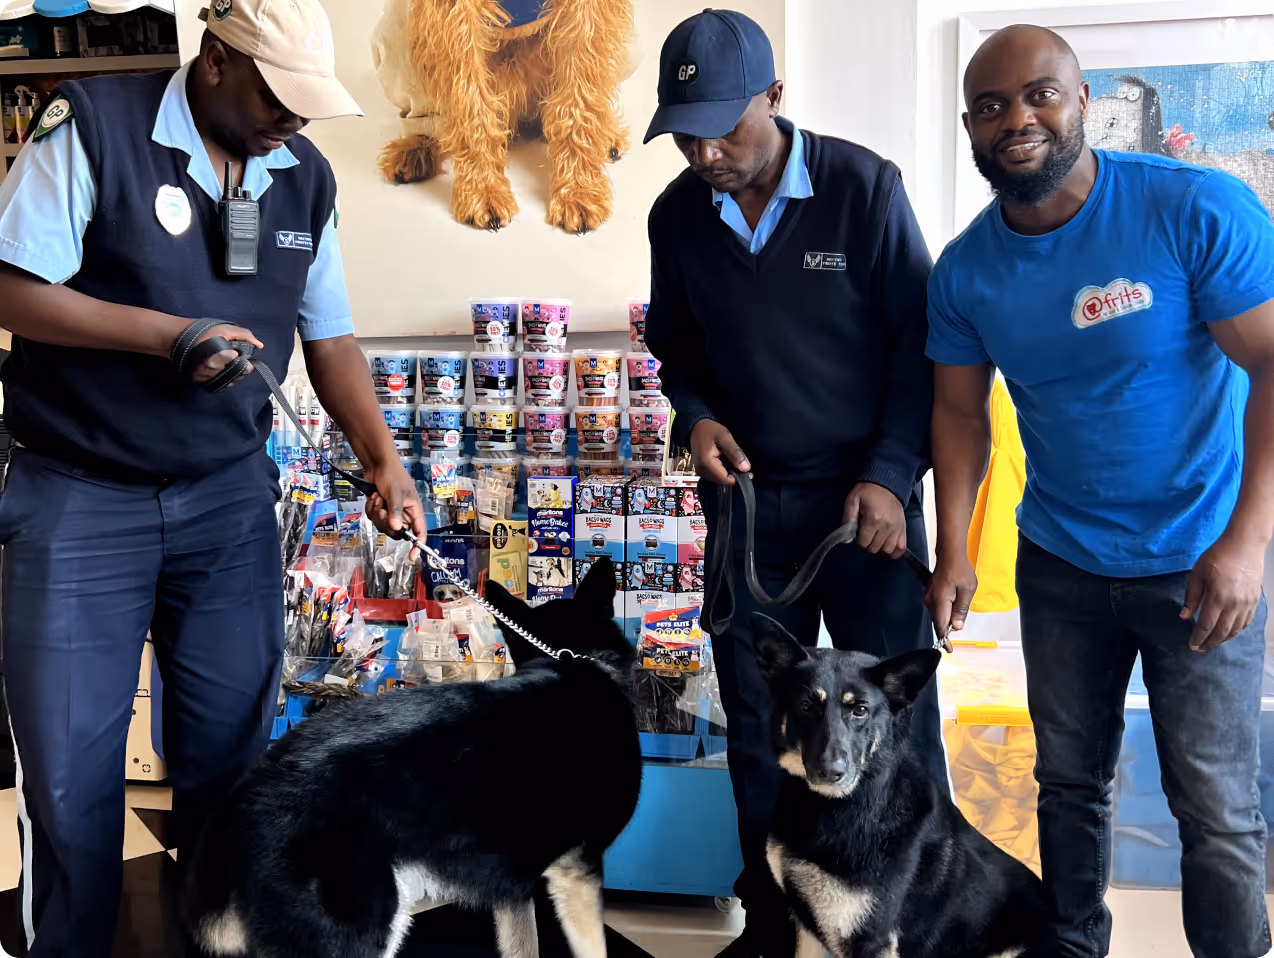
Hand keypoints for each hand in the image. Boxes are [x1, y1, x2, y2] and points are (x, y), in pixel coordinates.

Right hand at [190, 323, 262, 385]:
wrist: (179, 339)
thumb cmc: (203, 332)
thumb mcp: (225, 329)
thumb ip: (245, 335)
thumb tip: (260, 346)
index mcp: (221, 356)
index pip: (245, 368)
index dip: (246, 362)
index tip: (241, 356)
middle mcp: (214, 369)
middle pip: (239, 376)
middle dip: (240, 369)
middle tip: (234, 359)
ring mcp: (206, 376)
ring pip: (230, 382)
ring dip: (232, 375)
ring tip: (226, 363)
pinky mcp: (201, 381)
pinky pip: (220, 385)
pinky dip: (223, 379)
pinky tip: (220, 370)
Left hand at [363, 458, 426, 559]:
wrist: (378, 465)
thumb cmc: (393, 476)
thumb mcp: (396, 494)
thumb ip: (396, 511)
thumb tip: (396, 528)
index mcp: (414, 512)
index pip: (419, 533)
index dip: (418, 545)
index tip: (412, 556)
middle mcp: (404, 515)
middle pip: (396, 533)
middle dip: (386, 523)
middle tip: (383, 510)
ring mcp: (391, 513)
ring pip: (383, 526)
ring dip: (376, 513)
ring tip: (377, 498)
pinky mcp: (381, 511)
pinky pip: (374, 519)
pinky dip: (371, 509)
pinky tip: (373, 498)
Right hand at [691, 419, 750, 485]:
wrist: (696, 427)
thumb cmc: (710, 430)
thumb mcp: (725, 437)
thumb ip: (735, 453)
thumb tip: (746, 469)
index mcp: (706, 463)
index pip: (725, 479)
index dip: (738, 478)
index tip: (749, 473)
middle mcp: (701, 470)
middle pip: (722, 480)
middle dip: (734, 476)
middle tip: (744, 466)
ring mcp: (700, 472)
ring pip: (719, 479)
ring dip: (729, 473)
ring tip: (735, 462)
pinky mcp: (701, 471)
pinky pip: (715, 476)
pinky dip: (723, 471)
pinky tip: (727, 462)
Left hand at [844, 482, 906, 557]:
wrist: (887, 483)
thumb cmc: (868, 491)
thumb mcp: (853, 500)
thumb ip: (848, 519)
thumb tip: (845, 540)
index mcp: (873, 518)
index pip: (863, 542)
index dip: (858, 539)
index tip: (859, 530)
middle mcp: (887, 525)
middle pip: (874, 548)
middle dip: (868, 543)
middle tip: (867, 532)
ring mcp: (897, 528)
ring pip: (887, 550)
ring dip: (879, 547)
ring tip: (876, 537)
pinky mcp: (903, 528)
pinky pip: (901, 547)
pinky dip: (895, 551)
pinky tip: (888, 547)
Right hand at [923, 553, 976, 652]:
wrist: (950, 555)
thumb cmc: (959, 569)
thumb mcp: (967, 591)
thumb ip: (961, 610)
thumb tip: (957, 626)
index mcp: (940, 601)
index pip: (940, 626)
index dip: (945, 640)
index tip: (949, 649)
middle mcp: (930, 601)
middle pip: (938, 622)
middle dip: (946, 632)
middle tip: (953, 640)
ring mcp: (929, 598)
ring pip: (937, 616)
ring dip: (946, 621)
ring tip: (957, 617)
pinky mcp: (930, 595)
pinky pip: (936, 609)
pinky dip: (943, 614)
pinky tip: (952, 610)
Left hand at [1181, 533, 1265, 650]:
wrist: (1244, 545)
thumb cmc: (1218, 556)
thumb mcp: (1197, 574)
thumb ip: (1191, 597)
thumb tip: (1184, 616)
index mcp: (1218, 597)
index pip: (1206, 626)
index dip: (1198, 638)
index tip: (1191, 645)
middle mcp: (1235, 604)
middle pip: (1221, 632)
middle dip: (1209, 643)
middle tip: (1199, 648)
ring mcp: (1247, 603)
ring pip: (1235, 630)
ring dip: (1223, 639)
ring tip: (1212, 643)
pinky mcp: (1255, 601)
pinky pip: (1246, 622)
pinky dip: (1236, 631)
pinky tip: (1228, 632)